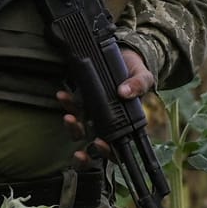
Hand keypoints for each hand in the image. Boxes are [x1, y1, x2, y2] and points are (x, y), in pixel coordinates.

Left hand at [57, 48, 154, 165]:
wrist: (124, 55)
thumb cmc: (136, 71)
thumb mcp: (143, 76)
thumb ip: (138, 84)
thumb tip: (124, 92)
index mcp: (125, 126)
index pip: (117, 149)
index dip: (107, 152)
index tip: (99, 143)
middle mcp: (107, 124)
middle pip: (93, 146)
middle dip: (84, 151)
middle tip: (78, 145)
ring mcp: (92, 115)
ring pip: (79, 131)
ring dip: (72, 127)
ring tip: (69, 117)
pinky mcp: (81, 102)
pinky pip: (72, 109)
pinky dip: (66, 104)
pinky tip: (63, 96)